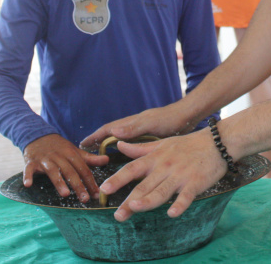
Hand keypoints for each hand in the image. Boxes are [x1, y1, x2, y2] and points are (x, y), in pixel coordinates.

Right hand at [22, 134, 108, 202]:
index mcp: (71, 154)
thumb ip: (89, 158)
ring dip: (59, 182)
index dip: (90, 181)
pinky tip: (28, 184)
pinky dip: (28, 176)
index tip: (97, 194)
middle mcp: (59, 156)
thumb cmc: (59, 147)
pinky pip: (29, 169)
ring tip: (65, 194)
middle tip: (85, 199)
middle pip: (70, 171)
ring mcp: (45, 159)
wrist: (37, 135)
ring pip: (53, 171)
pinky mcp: (31, 162)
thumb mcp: (74, 151)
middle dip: (78, 185)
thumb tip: (107, 160)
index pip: (83, 168)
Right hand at [79, 103, 197, 149]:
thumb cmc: (170, 119)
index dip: (94, 136)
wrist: (188, 116)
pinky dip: (123, 147)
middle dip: (98, 140)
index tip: (82, 143)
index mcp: (132, 122)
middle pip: (111, 132)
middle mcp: (134, 125)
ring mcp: (142, 129)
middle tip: (86, 150)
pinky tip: (125, 155)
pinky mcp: (150, 135)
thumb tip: (112, 131)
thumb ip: (132, 128)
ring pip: (121, 137)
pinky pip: (131, 142)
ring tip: (100, 153)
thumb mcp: (150, 124)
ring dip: (109, 144)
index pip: (108, 129)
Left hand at [99, 129, 227, 221]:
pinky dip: (180, 204)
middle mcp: (164, 167)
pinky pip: (186, 196)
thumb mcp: (161, 144)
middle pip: (144, 186)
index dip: (118, 179)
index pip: (132, 169)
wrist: (217, 142)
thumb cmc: (188, 145)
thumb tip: (119, 145)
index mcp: (155, 158)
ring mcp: (180, 175)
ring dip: (149, 200)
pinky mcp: (196, 183)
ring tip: (135, 208)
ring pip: (161, 191)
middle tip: (117, 215)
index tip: (104, 190)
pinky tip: (172, 213)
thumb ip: (139, 148)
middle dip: (130, 201)